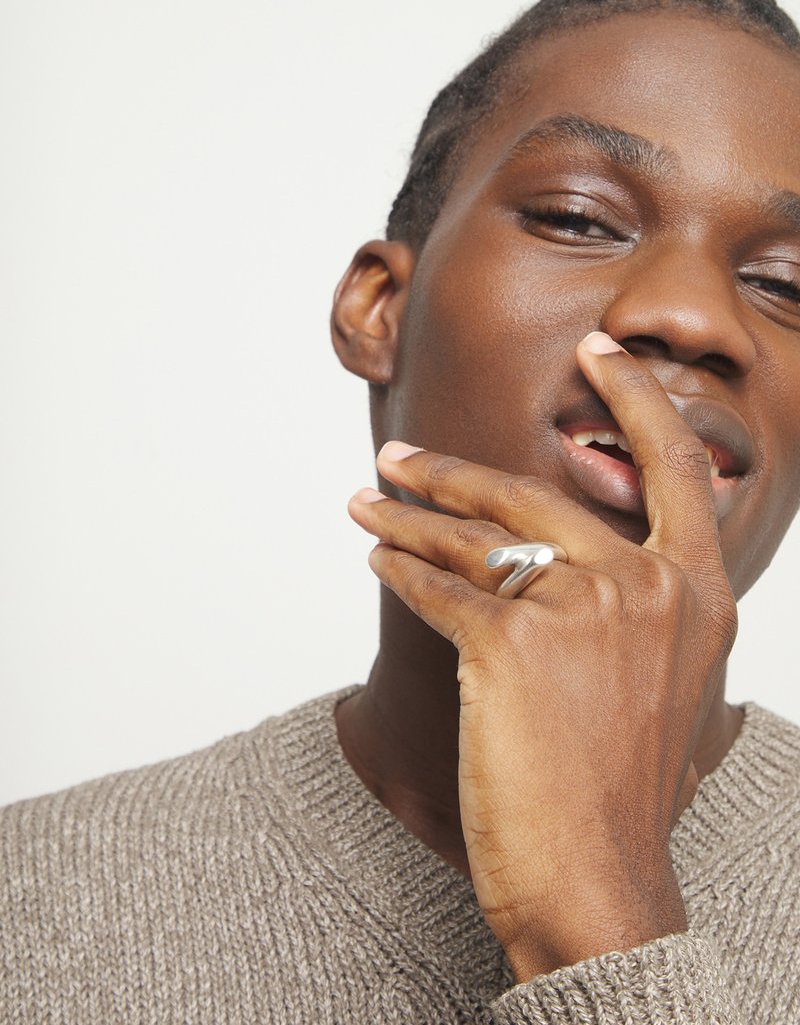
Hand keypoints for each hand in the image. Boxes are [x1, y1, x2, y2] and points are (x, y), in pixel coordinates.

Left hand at [348, 332, 737, 980]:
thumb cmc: (622, 791)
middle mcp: (648, 588)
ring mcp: (585, 612)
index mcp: (696, 594)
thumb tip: (571, 561)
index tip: (601, 353)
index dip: (636, 400)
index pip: (676, 468)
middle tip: (399, 459)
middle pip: (535, 493)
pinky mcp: (514, 645)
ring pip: (476, 539)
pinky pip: (442, 590)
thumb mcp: (663, 685)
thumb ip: (637, 611)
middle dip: (451, 471)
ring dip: (406, 518)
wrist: (598, 881)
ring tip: (365, 506)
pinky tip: (379, 565)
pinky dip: (401, 573)